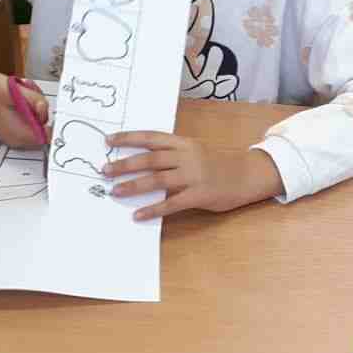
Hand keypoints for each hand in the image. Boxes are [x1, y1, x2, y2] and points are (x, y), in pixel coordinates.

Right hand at [0, 51, 48, 149]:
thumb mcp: (13, 90)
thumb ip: (34, 100)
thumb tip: (46, 110)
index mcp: (18, 134)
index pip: (48, 137)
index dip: (50, 120)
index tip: (43, 104)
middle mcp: (17, 139)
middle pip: (44, 128)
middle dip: (41, 108)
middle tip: (29, 93)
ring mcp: (15, 134)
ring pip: (37, 121)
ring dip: (34, 104)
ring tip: (21, 91)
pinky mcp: (13, 127)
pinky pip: (29, 119)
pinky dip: (28, 106)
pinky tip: (18, 95)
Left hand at [103, 133, 283, 220]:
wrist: (248, 174)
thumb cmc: (219, 163)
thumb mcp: (195, 151)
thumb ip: (173, 155)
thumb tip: (142, 163)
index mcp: (184, 143)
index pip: (151, 137)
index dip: (128, 138)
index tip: (108, 140)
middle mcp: (187, 157)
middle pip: (150, 159)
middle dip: (124, 164)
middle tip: (104, 170)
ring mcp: (194, 176)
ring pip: (157, 180)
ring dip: (133, 186)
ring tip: (115, 191)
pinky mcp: (200, 195)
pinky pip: (172, 204)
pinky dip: (153, 209)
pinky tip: (138, 215)